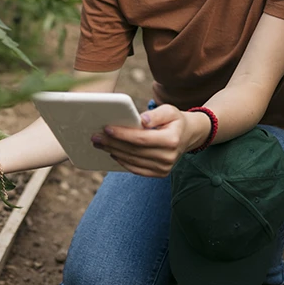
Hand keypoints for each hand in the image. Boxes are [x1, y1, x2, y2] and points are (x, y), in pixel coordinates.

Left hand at [93, 104, 209, 177]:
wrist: (188, 135)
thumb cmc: (174, 120)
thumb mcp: (169, 111)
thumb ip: (156, 114)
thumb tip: (141, 120)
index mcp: (171, 140)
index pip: (141, 139)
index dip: (122, 134)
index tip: (106, 128)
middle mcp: (168, 157)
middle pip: (133, 151)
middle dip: (112, 143)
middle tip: (95, 137)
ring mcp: (164, 168)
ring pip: (132, 161)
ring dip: (113, 152)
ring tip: (99, 144)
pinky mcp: (160, 174)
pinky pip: (136, 170)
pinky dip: (122, 162)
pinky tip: (112, 153)